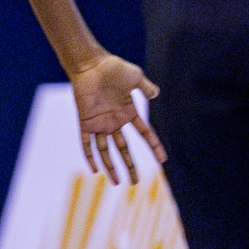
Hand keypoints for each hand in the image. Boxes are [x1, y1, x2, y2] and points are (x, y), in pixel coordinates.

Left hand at [70, 54, 164, 184]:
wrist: (92, 65)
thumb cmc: (114, 68)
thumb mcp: (135, 77)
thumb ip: (146, 87)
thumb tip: (157, 94)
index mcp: (128, 112)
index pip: (144, 133)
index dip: (154, 146)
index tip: (162, 160)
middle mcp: (115, 121)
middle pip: (124, 149)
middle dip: (130, 166)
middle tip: (135, 182)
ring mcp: (100, 123)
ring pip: (106, 151)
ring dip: (111, 167)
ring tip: (118, 183)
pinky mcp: (86, 122)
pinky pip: (87, 144)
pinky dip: (90, 156)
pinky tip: (95, 170)